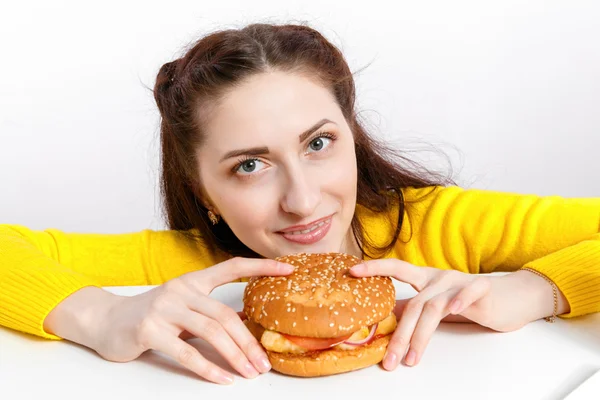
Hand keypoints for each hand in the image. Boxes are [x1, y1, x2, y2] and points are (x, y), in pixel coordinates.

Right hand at [45, 257, 293, 383]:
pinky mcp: (149, 329)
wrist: (106, 321)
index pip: (232, 266)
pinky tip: (223, 378)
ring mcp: (164, 307)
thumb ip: (208, 313)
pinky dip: (208, 367)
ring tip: (250, 373)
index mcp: (193, 281)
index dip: (261, 266)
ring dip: (235, 355)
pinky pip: (186, 352)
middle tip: (264, 363)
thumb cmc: (151, 317)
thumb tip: (244, 329)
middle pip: (225, 314)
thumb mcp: (182, 308)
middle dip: (249, 341)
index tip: (288, 268)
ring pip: (210, 331)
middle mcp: (181, 289)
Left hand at [350, 259, 565, 369]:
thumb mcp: (437, 304)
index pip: (396, 269)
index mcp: (426, 279)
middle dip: (399, 335)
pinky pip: (467, 293)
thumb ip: (414, 307)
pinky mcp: (481, 288)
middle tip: (388, 360)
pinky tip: (451, 312)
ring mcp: (459, 281)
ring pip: (434, 307)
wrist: (511, 298)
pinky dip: (459, 301)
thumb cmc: (469, 302)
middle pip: (413, 304)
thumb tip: (387, 314)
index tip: (352, 272)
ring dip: (421, 336)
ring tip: (411, 359)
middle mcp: (438, 277)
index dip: (374, 268)